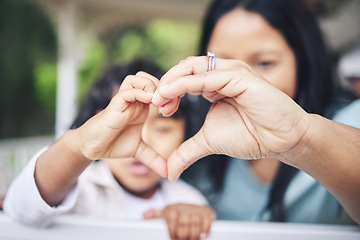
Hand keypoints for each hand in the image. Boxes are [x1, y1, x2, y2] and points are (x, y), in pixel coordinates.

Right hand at [73, 72, 166, 176]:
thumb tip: (169, 173)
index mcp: (142, 108)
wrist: (91, 148)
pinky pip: (126, 92)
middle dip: (162, 87)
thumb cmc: (113, 144)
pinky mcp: (113, 107)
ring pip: (137, 79)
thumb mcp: (139, 152)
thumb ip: (154, 159)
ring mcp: (123, 103)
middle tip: (168, 103)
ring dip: (150, 87)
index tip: (173, 108)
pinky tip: (149, 103)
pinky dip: (138, 94)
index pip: (157, 88)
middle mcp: (133, 102)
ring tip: (158, 103)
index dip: (168, 94)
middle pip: (148, 78)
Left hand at [143, 204, 215, 239]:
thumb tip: (144, 215)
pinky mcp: (207, 214)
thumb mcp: (166, 212)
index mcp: (173, 209)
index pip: (171, 219)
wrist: (195, 207)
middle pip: (183, 223)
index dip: (172, 231)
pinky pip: (206, 222)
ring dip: (193, 235)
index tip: (172, 238)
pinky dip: (205, 230)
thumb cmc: (178, 213)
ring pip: (195, 223)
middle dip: (182, 235)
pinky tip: (202, 236)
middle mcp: (184, 208)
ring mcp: (196, 210)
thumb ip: (156, 214)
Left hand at [152, 56, 310, 179]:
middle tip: (157, 103)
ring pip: (193, 67)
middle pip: (185, 68)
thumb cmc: (251, 136)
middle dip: (167, 84)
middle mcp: (221, 74)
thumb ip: (187, 152)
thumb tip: (169, 171)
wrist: (281, 140)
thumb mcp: (209, 142)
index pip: (184, 78)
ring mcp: (231, 72)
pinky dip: (186, 83)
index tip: (161, 110)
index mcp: (214, 84)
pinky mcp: (240, 76)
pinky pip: (207, 77)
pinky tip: (172, 94)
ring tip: (161, 99)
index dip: (169, 91)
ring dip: (172, 81)